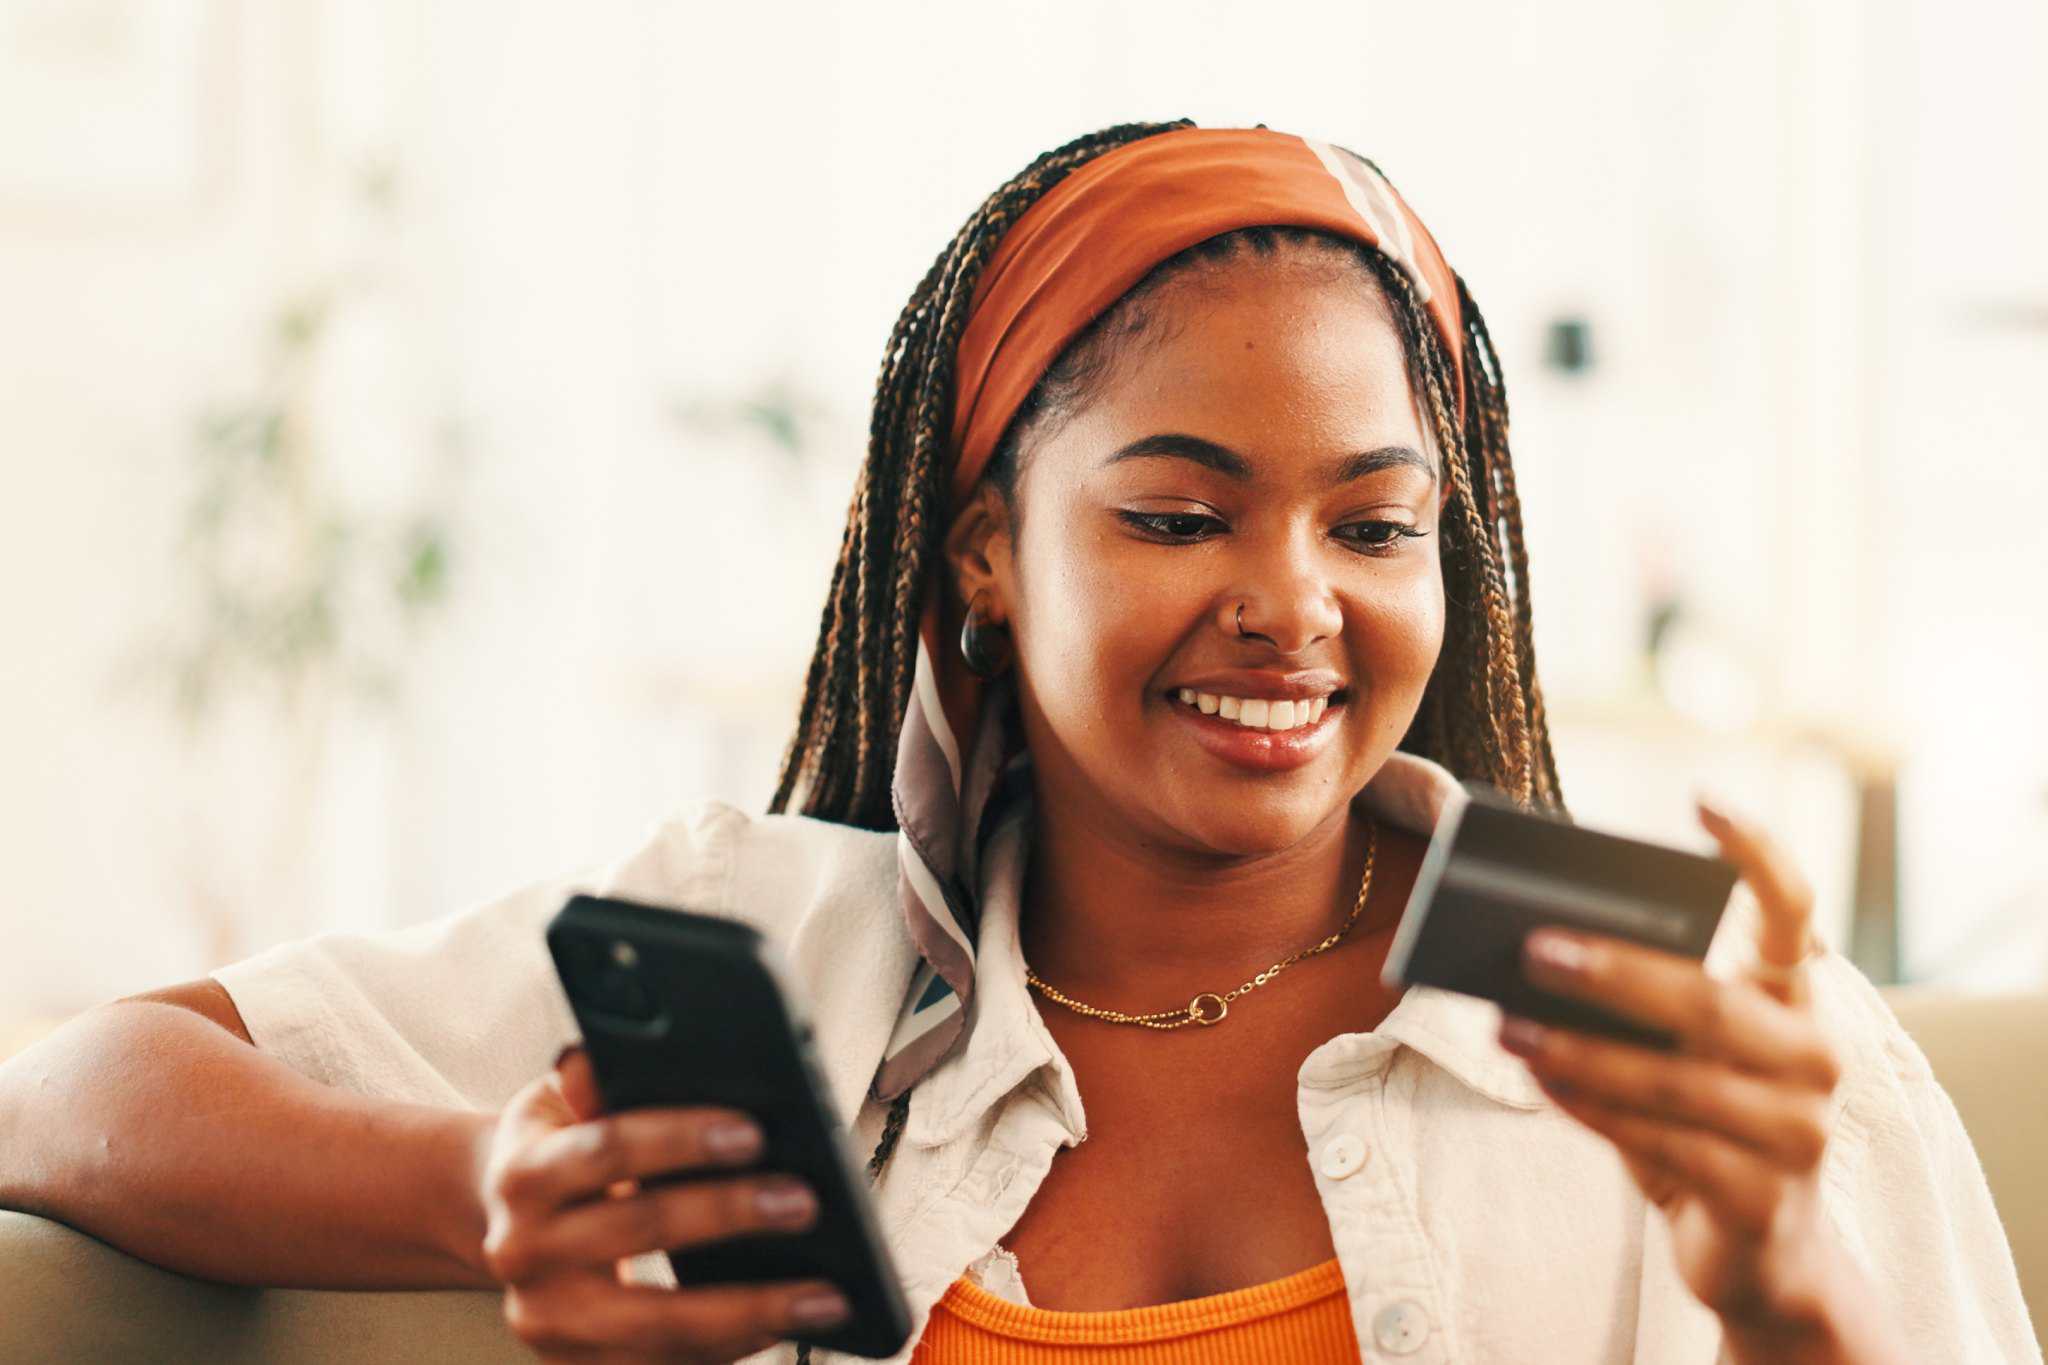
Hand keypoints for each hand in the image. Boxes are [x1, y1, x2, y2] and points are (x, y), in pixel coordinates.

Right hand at [474, 1045, 851, 1362]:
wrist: (499, 1222)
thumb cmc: (562, 1147)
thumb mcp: (564, 1100)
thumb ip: (595, 1077)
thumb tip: (618, 1050)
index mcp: (522, 1173)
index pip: (606, 1149)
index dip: (679, 1139)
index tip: (753, 1134)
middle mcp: (521, 1251)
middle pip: (636, 1230)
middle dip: (727, 1215)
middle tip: (804, 1203)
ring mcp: (546, 1320)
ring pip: (654, 1325)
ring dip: (748, 1312)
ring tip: (826, 1296)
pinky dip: (730, 1350)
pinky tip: (787, 1326)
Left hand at [1496, 798, 1894, 1357]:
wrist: (1763, 1255)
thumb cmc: (1704, 1125)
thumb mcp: (1680, 1057)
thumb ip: (1640, 1007)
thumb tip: (1539, 947)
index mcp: (1797, 1003)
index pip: (1793, 912)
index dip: (1756, 853)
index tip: (1702, 799)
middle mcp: (1816, 1059)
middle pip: (1709, 1002)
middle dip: (1615, 972)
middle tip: (1533, 945)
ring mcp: (1799, 1135)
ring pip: (1675, 1080)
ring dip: (1580, 1050)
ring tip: (1505, 1023)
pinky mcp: (1763, 1200)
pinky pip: (1663, 1145)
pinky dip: (1593, 1109)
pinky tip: (1540, 1081)